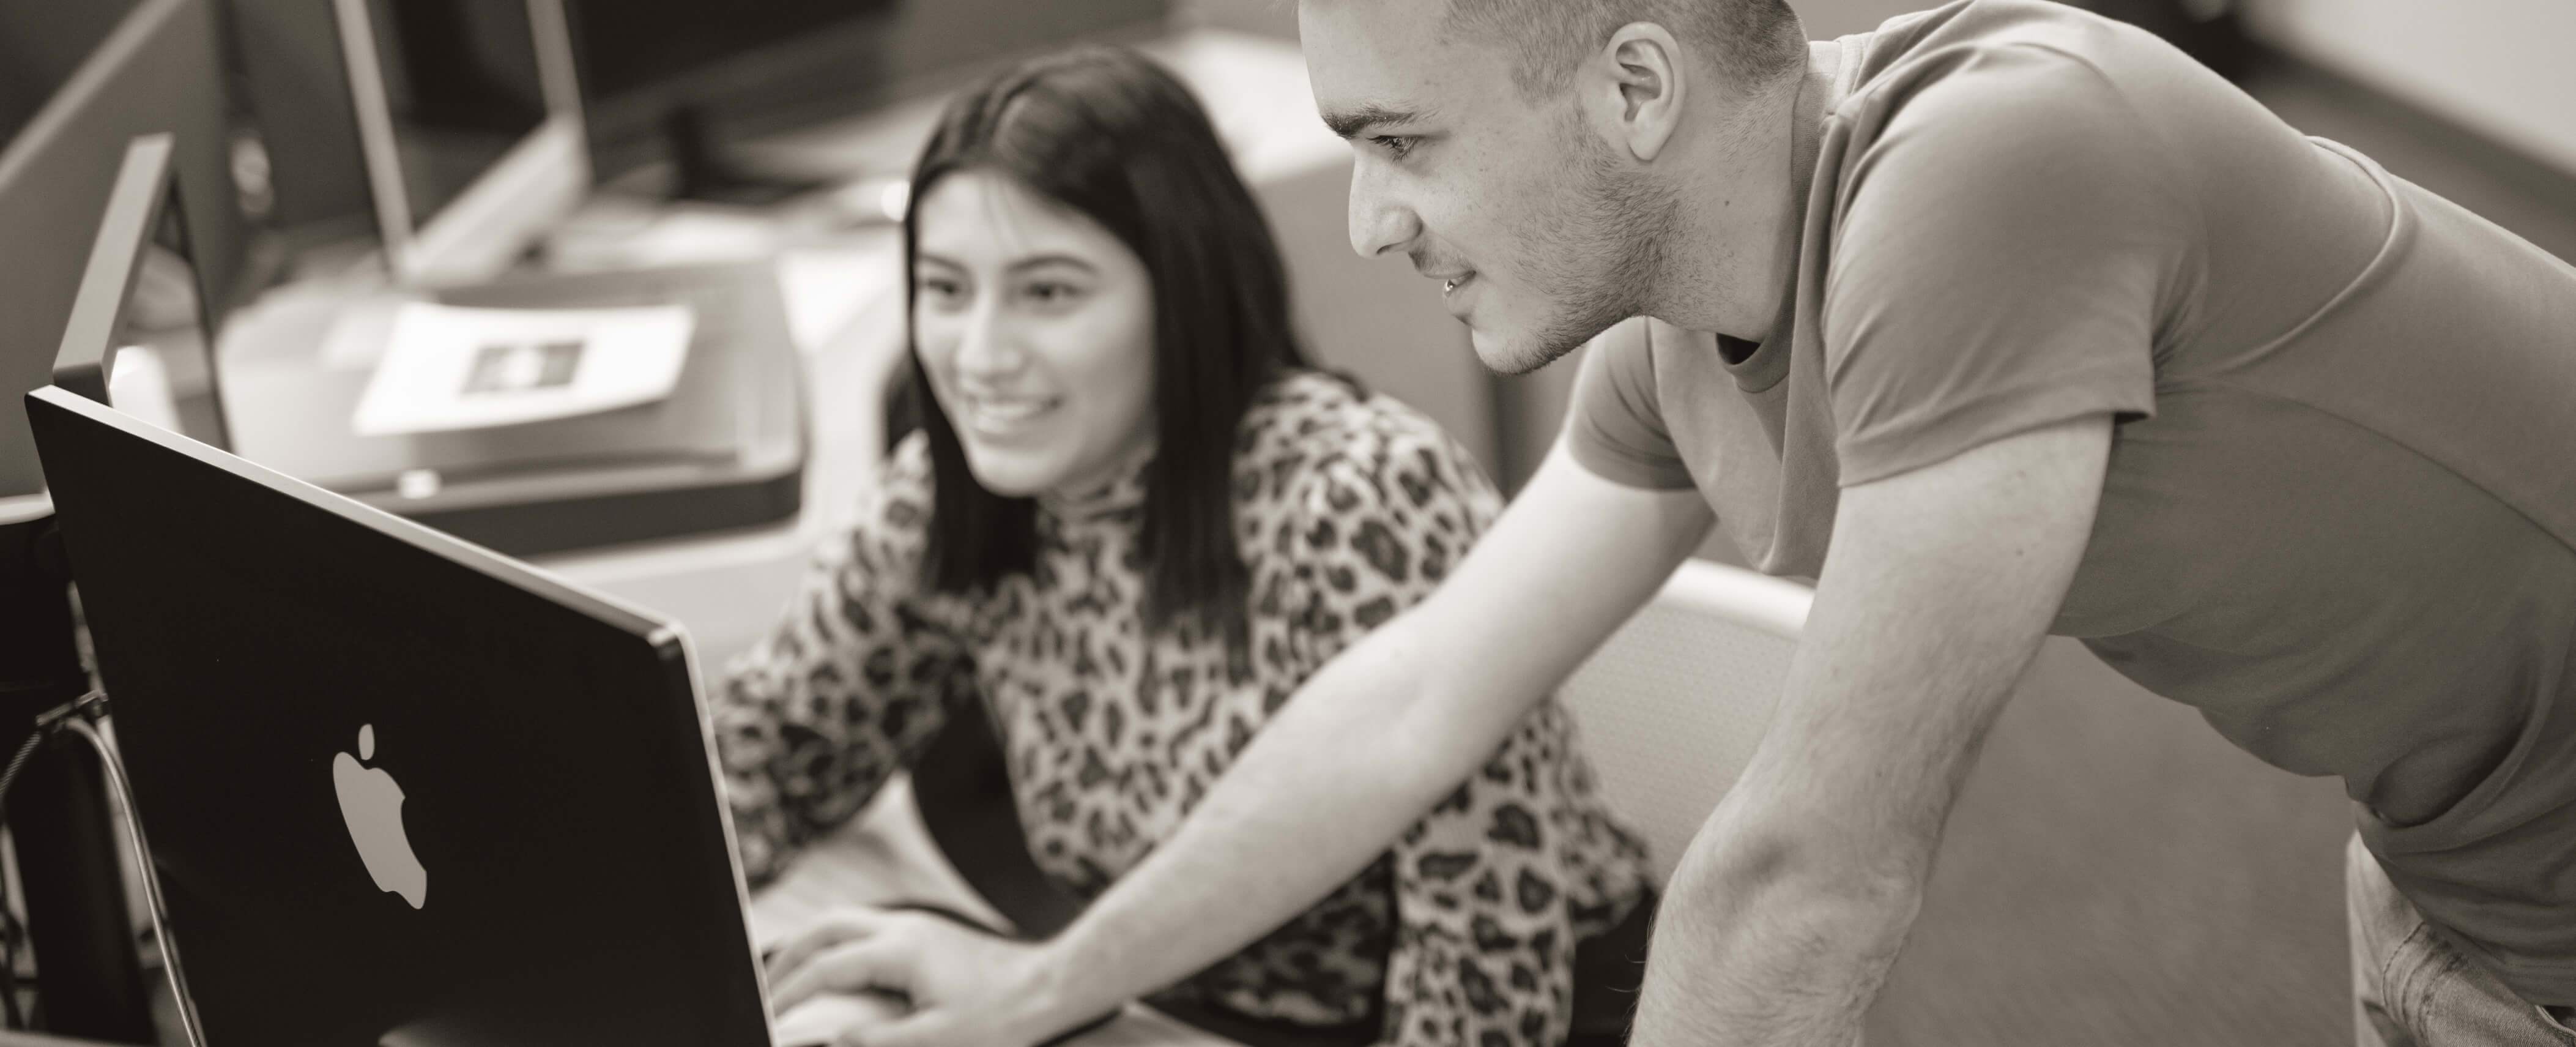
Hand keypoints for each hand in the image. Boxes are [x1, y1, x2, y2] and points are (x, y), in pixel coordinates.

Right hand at [765, 906, 1080, 1046]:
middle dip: (786, 958)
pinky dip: (838, 945)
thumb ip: (877, 1041)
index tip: (766, 1018)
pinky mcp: (928, 932)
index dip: (788, 995)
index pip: (824, 968)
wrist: (1053, 986)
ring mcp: (917, 925)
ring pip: (845, 920)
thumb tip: (831, 1039)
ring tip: (789, 977)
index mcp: (900, 950)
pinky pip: (867, 927)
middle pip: (824, 928)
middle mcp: (904, 928)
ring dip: (811, 945)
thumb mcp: (938, 1042)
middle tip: (764, 990)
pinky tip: (837, 972)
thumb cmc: (1003, 1016)